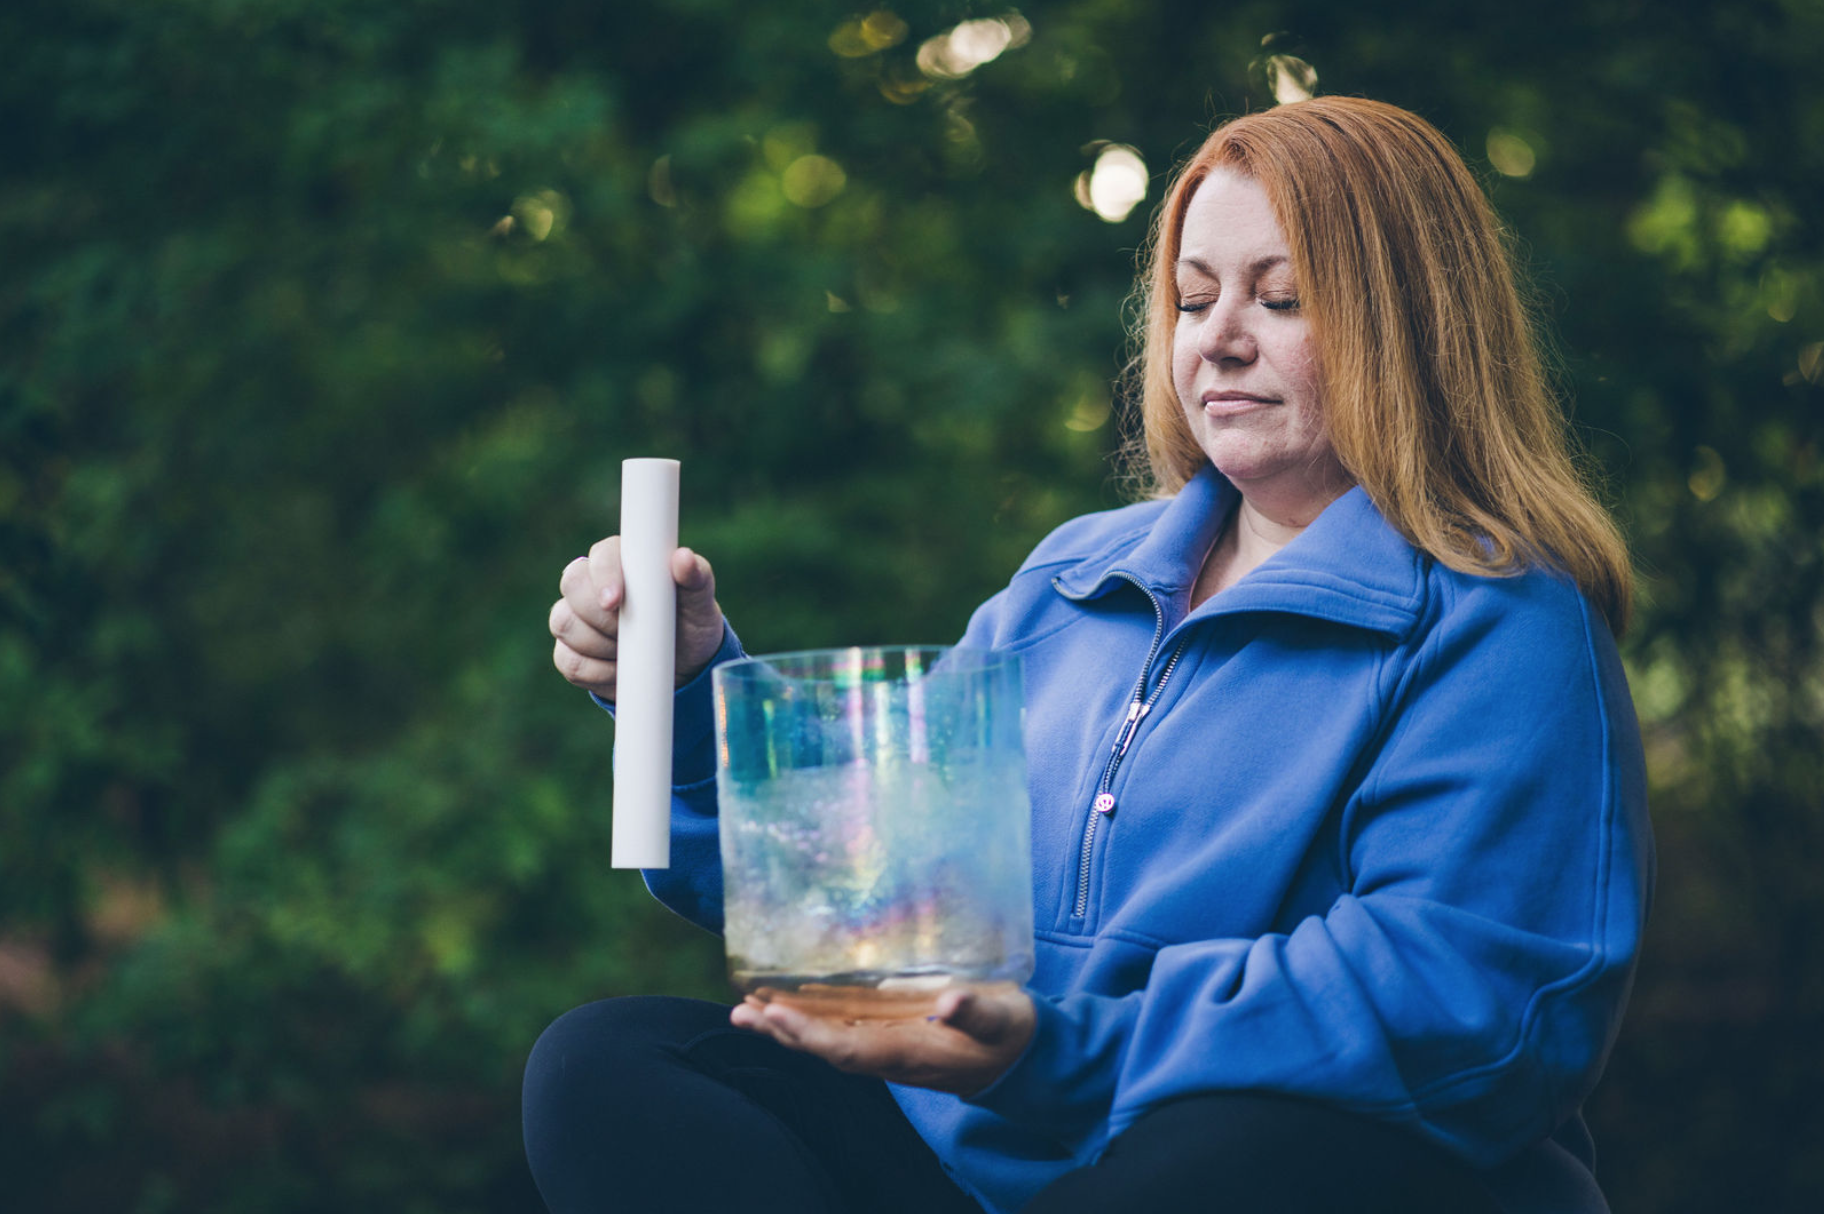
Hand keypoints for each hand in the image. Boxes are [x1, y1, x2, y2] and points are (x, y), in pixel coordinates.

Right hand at [550, 537, 724, 698]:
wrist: (683, 668)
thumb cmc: (690, 624)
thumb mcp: (701, 605)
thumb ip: (697, 578)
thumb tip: (683, 558)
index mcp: (622, 561)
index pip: (601, 554)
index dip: (604, 575)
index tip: (616, 601)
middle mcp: (590, 583)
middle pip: (573, 585)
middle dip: (600, 615)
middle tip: (630, 633)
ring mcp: (574, 617)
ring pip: (565, 623)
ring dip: (600, 644)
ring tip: (632, 651)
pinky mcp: (569, 652)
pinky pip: (569, 661)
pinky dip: (597, 672)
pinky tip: (620, 671)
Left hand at [729, 985, 1035, 1096]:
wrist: (1025, 1059)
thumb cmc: (1011, 1033)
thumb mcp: (1001, 1018)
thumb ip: (975, 1010)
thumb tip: (947, 1003)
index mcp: (910, 1053)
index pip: (847, 1049)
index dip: (809, 1035)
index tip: (775, 1014)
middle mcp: (891, 1058)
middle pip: (825, 1051)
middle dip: (782, 1034)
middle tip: (740, 1012)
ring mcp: (889, 1053)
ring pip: (828, 1046)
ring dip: (788, 1031)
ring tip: (748, 1011)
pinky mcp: (892, 1043)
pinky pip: (842, 1038)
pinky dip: (811, 1026)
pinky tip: (791, 1010)